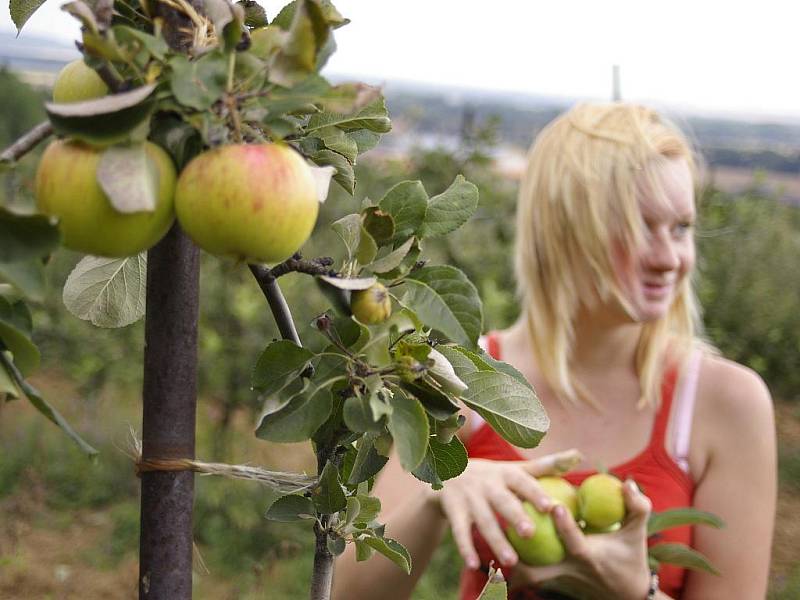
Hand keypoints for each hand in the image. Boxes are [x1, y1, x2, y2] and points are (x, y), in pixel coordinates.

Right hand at [428, 449, 581, 569]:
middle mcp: (486, 484)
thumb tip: (579, 455)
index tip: (550, 507)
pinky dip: (465, 548)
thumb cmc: (493, 476)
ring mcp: (468, 498)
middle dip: (514, 516)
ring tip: (510, 561)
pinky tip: (474, 565)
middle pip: (502, 501)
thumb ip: (546, 466)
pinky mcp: (454, 511)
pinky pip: (459, 531)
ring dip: (495, 540)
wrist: (447, 474)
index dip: (535, 493)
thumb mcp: (515, 468)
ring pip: (483, 521)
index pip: (522, 481)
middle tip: (530, 534)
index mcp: (505, 472)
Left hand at [508, 479, 652, 599]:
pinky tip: (496, 557)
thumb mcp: (636, 532)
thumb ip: (637, 507)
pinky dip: (515, 570)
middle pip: (539, 570)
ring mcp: (560, 581)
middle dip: (520, 557)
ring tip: (488, 546)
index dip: (565, 524)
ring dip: (510, 566)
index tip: (554, 505)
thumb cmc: (631, 556)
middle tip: (501, 531)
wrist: (627, 595)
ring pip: (529, 578)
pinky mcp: (555, 585)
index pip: (574, 540)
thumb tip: (627, 482)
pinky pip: (530, 578)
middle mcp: (570, 570)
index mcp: (589, 556)